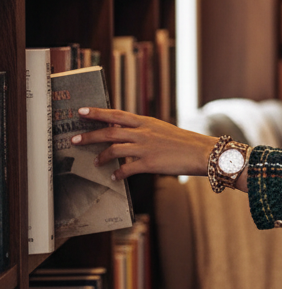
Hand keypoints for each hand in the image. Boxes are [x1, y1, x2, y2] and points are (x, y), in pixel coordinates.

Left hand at [71, 107, 217, 181]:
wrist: (201, 152)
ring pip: (114, 150)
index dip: (97, 113)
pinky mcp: (149, 163)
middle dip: (89, 136)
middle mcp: (142, 133)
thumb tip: (125, 133)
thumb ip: (143, 130)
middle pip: (109, 132)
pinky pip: (126, 169)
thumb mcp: (162, 129)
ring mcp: (145, 148)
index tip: (82, 111)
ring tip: (95, 162)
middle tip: (74, 139)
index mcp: (146, 122)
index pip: (116, 115)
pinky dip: (117, 173)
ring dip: (101, 156)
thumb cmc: (183, 142)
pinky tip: (114, 177)